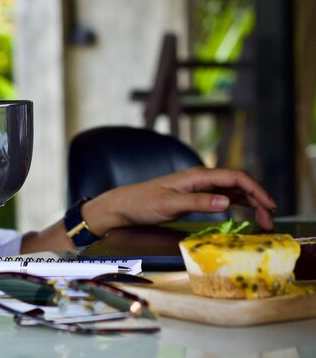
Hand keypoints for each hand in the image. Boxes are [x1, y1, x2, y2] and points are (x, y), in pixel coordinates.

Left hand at [82, 166, 276, 234]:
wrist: (124, 205)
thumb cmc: (143, 203)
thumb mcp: (169, 204)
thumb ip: (197, 202)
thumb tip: (227, 202)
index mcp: (196, 175)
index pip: (235, 177)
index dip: (256, 189)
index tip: (270, 205)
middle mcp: (201, 178)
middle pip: (238, 183)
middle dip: (258, 199)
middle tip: (270, 220)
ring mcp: (199, 187)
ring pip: (233, 191)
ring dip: (251, 203)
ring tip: (264, 220)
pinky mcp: (196, 196)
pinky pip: (224, 197)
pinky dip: (239, 204)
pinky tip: (248, 213)